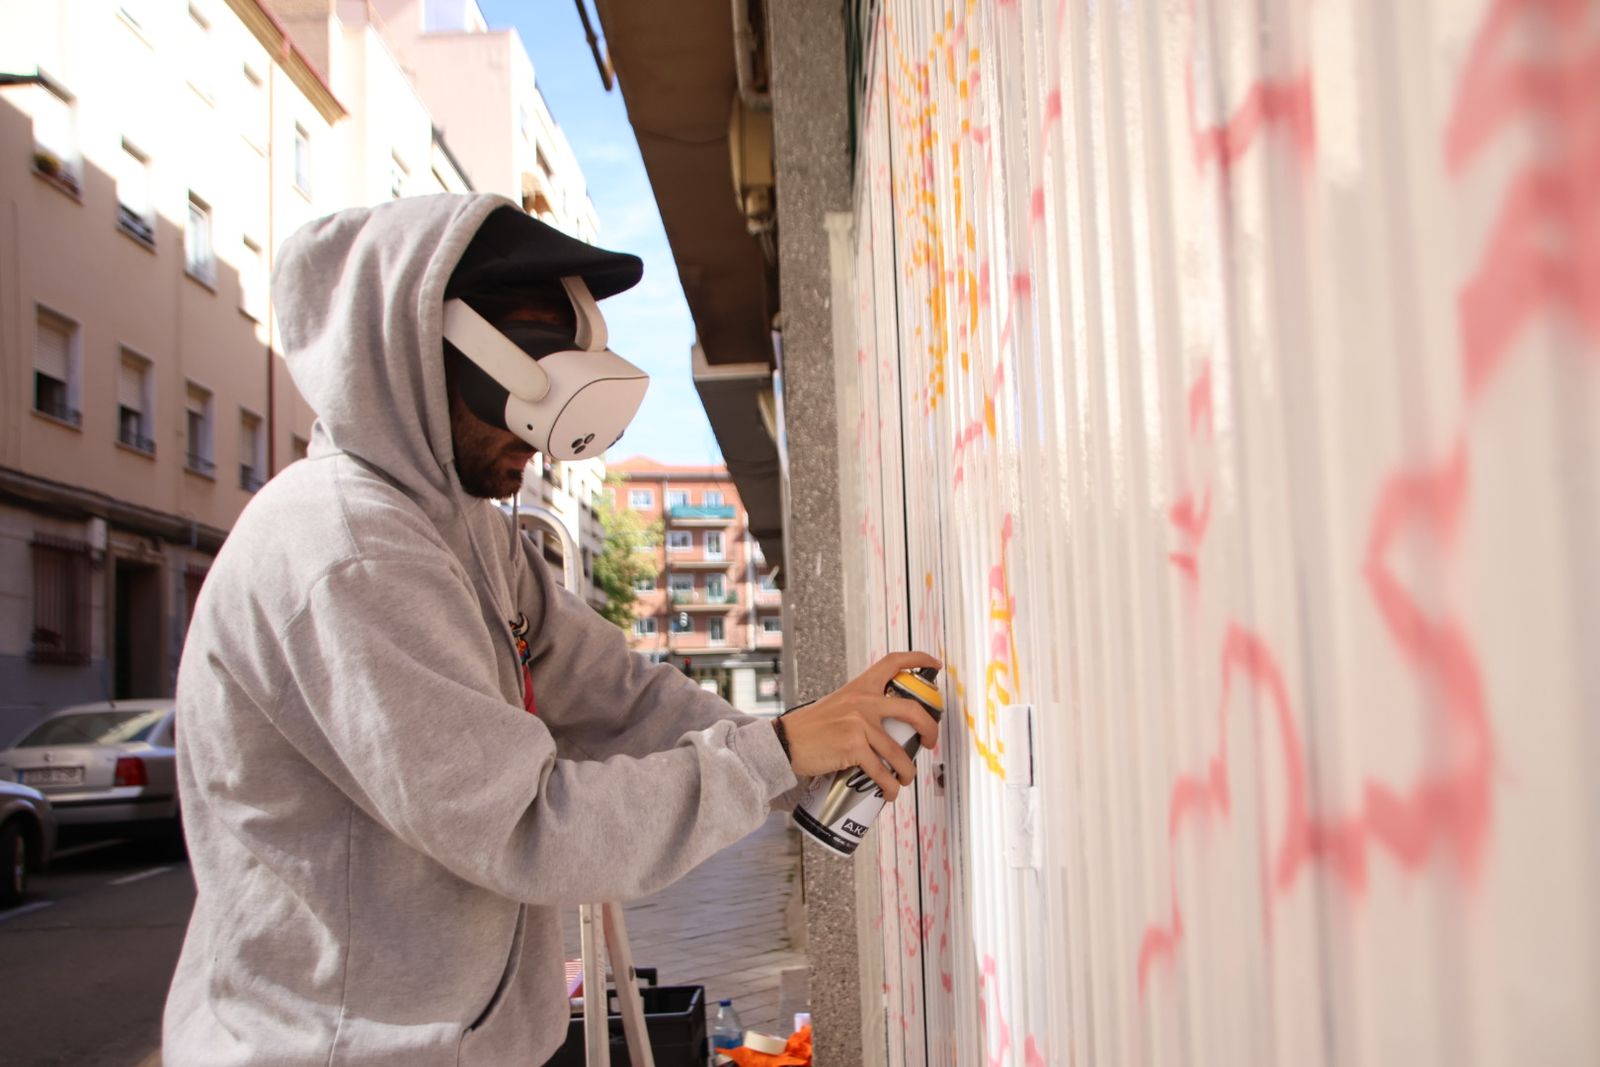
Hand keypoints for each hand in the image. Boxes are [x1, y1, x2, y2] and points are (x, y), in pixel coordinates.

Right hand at [779, 652, 941, 800]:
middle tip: (929, 741)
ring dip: (907, 772)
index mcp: (860, 687)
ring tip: (905, 779)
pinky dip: (889, 786)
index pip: (894, 662)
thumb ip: (861, 707)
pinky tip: (889, 792)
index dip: (919, 659)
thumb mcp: (838, 705)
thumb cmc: (810, 728)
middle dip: (930, 729)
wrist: (785, 742)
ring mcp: (859, 724)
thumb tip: (888, 724)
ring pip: (898, 752)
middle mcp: (863, 701)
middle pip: (912, 711)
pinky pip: (881, 772)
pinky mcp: (853, 747)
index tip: (934, 664)